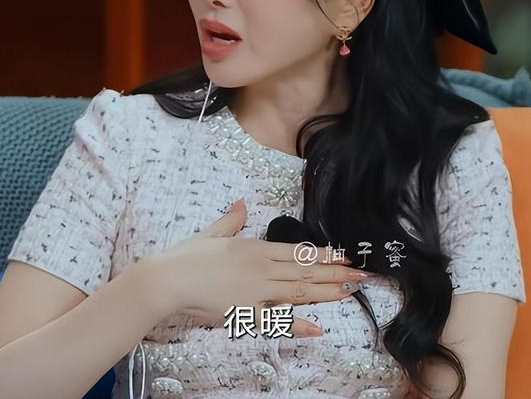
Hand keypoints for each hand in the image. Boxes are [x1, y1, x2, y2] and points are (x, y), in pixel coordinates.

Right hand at [148, 198, 371, 337]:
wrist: (168, 280)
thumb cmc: (188, 256)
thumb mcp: (213, 233)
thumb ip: (231, 220)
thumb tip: (240, 203)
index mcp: (255, 248)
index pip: (297, 251)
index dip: (324, 255)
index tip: (344, 256)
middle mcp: (262, 268)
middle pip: (306, 271)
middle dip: (336, 273)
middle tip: (362, 275)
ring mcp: (256, 292)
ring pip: (299, 291)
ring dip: (327, 291)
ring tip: (350, 291)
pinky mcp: (246, 313)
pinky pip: (276, 321)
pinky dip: (298, 325)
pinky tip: (319, 327)